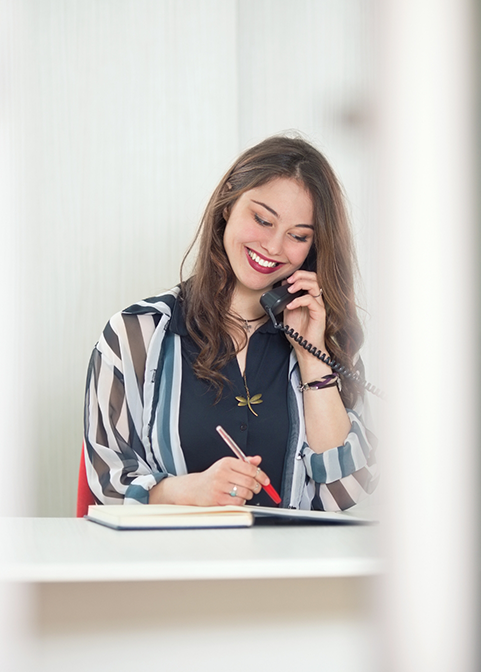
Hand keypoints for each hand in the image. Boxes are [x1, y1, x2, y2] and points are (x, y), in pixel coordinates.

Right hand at [149, 455, 269, 506]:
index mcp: (226, 462)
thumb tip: (258, 460)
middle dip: (257, 486)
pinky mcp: (218, 499)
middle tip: (256, 488)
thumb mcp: (227, 465)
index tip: (265, 480)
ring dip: (249, 495)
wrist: (195, 488)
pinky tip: (237, 498)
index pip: (250, 468)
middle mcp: (222, 473)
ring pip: (245, 492)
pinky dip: (241, 501)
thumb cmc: (213, 477)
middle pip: (249, 481)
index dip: (261, 475)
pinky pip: (238, 502)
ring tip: (244, 493)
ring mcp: (220, 486)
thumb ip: (244, 463)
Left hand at [283, 270, 326, 357]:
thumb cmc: (298, 332)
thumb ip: (286, 299)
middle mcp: (315, 299)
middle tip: (289, 280)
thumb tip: (283, 286)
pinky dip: (299, 300)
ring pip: (315, 285)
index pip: (308, 278)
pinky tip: (290, 305)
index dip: (298, 275)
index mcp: (308, 297)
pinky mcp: (319, 313)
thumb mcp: (287, 312)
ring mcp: (318, 305)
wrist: (304, 348)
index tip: (286, 279)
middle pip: (314, 277)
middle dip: (300, 275)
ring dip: (300, 283)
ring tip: (290, 289)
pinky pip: (311, 300)